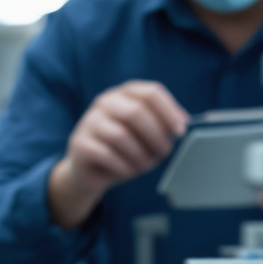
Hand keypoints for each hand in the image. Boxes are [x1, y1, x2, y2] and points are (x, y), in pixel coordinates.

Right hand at [48, 80, 189, 228]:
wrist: (90, 171)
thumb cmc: (124, 150)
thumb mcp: (145, 135)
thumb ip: (162, 125)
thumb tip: (183, 122)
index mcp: (124, 94)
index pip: (150, 92)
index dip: (169, 111)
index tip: (180, 131)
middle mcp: (105, 102)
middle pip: (136, 111)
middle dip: (156, 135)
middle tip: (164, 153)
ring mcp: (89, 121)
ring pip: (121, 135)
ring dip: (140, 155)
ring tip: (146, 165)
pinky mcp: (80, 143)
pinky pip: (107, 154)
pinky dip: (124, 166)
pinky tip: (129, 171)